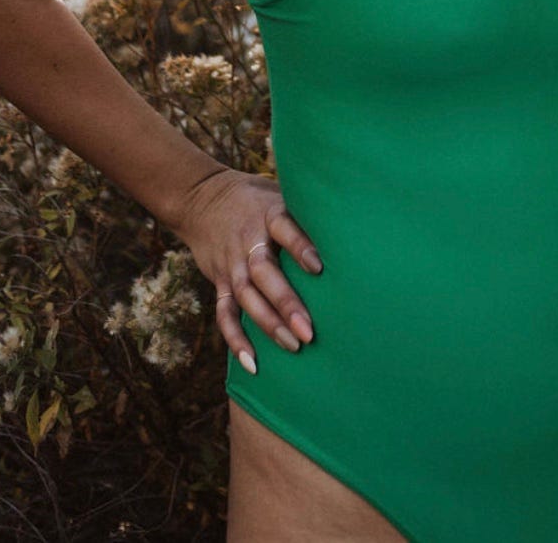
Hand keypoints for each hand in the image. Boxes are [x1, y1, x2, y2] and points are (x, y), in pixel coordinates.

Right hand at [173, 166, 322, 373]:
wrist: (202, 198)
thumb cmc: (258, 199)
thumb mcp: (279, 193)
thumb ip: (306, 210)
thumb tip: (354, 223)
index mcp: (268, 214)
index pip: (284, 228)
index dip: (300, 247)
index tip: (319, 267)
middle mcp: (248, 241)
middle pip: (264, 273)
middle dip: (285, 302)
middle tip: (309, 330)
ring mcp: (232, 264)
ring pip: (246, 297)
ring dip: (268, 324)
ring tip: (293, 346)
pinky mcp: (219, 281)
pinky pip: (224, 313)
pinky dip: (235, 339)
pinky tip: (254, 363)